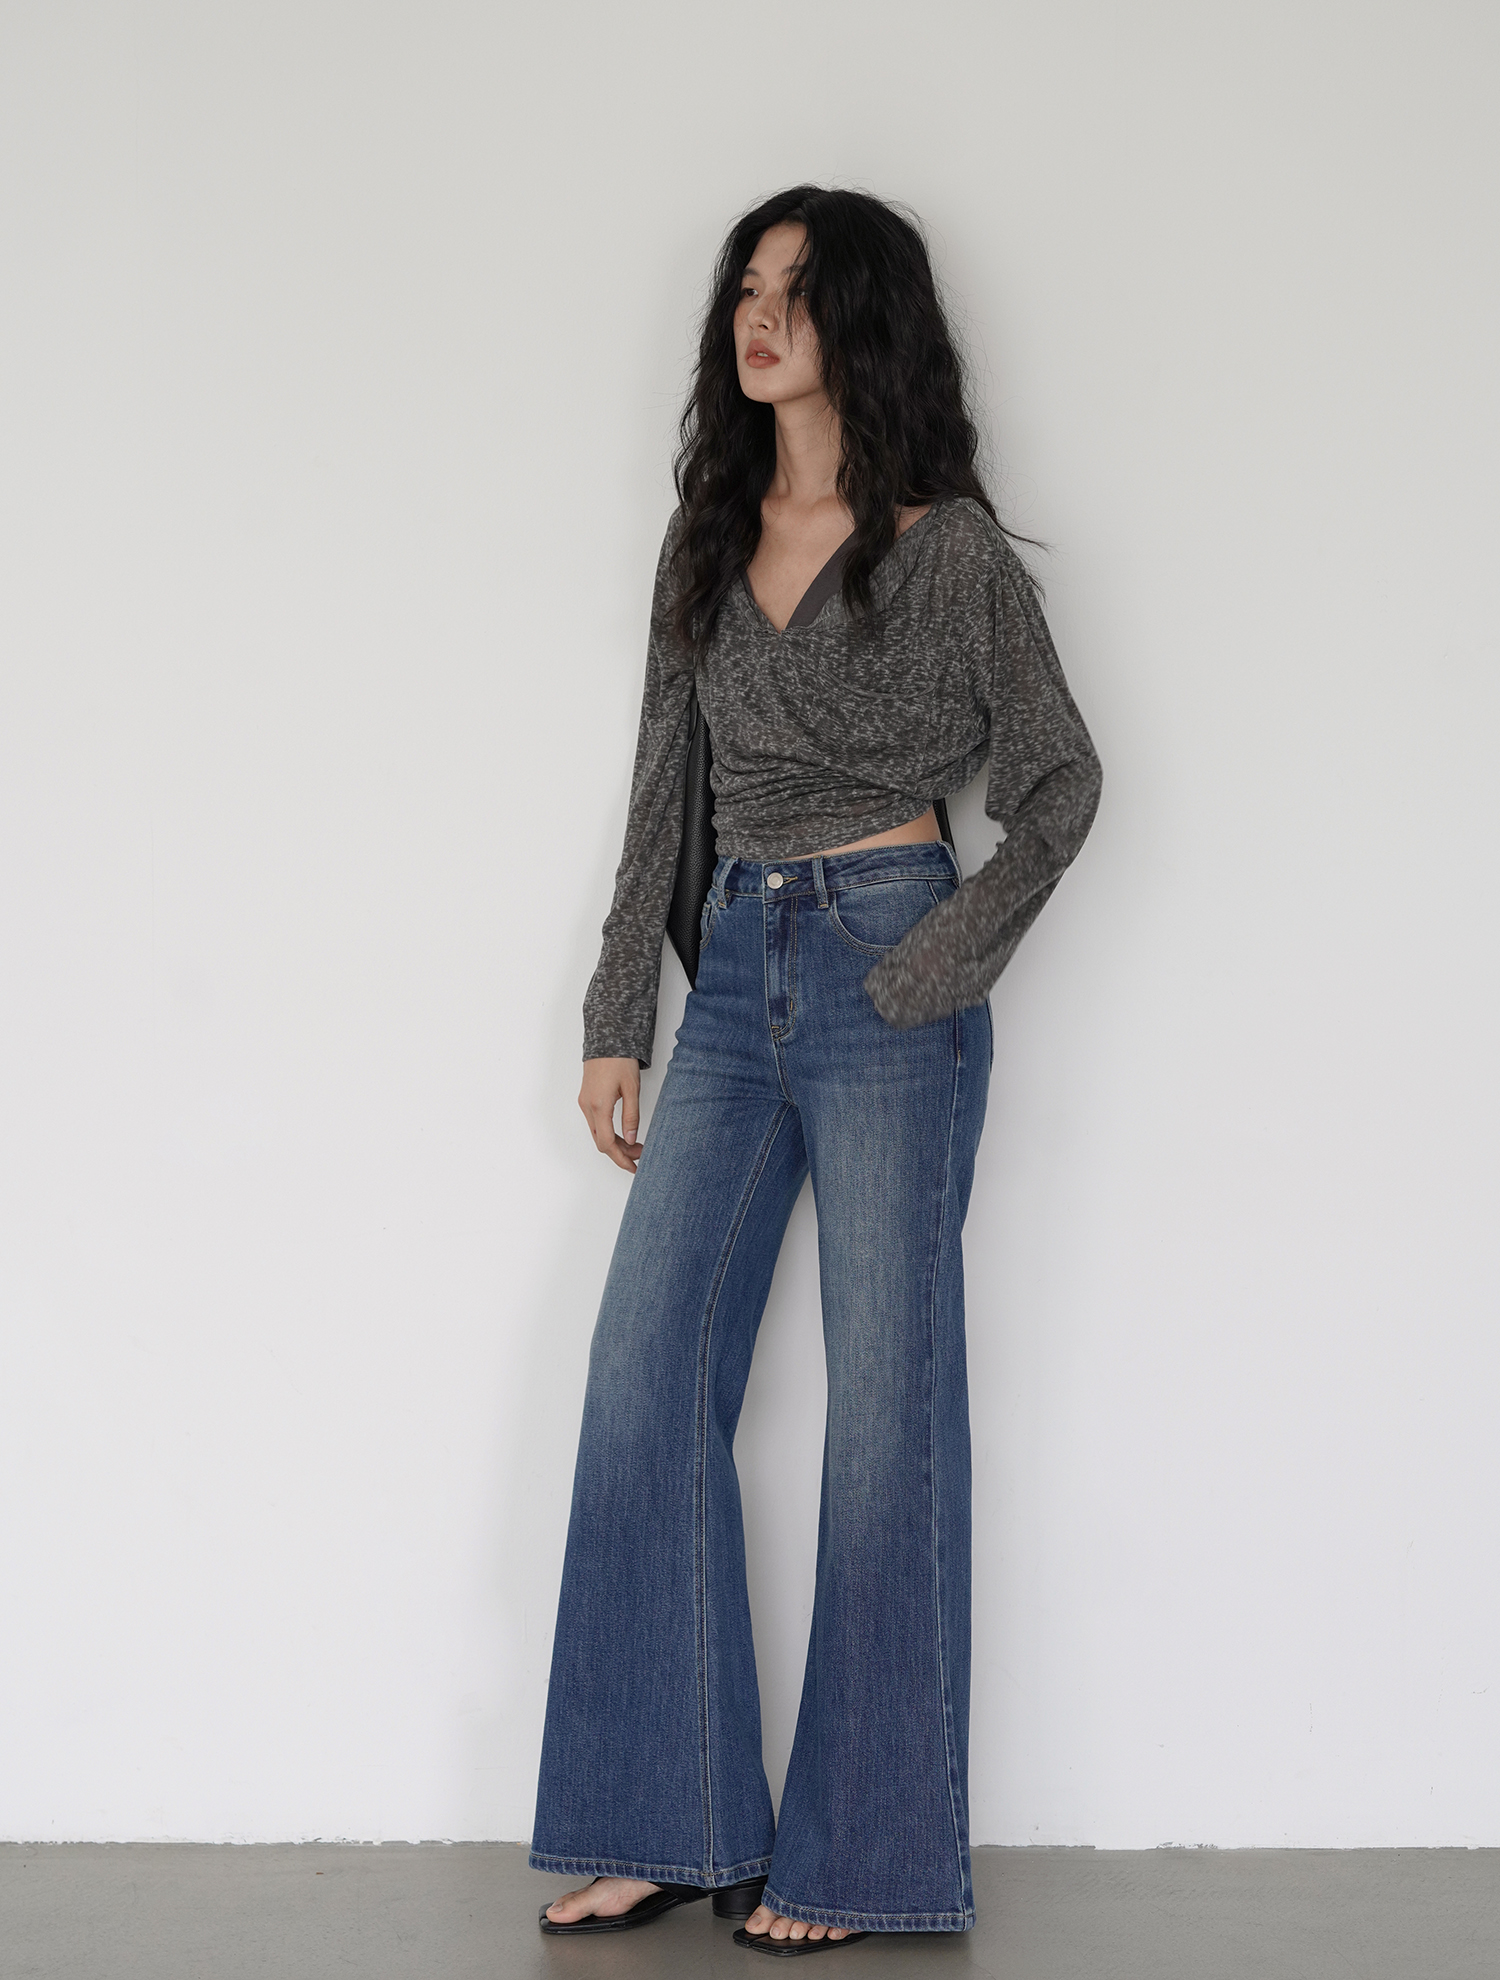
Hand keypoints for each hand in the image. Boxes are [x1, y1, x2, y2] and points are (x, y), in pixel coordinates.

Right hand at [579, 1057, 642, 1172]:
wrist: (607, 1039)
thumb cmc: (620, 1060)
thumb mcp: (632, 1089)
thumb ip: (632, 1116)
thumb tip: (632, 1140)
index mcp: (599, 1106)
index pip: (607, 1143)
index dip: (620, 1158)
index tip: (633, 1167)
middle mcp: (588, 1107)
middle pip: (601, 1141)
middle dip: (620, 1153)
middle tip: (640, 1155)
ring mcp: (584, 1103)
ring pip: (598, 1133)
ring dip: (615, 1143)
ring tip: (635, 1144)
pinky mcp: (586, 1098)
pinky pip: (595, 1123)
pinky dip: (608, 1132)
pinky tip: (622, 1133)